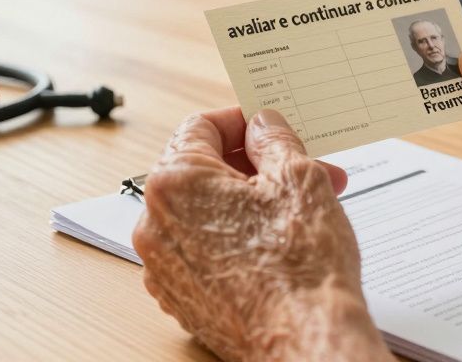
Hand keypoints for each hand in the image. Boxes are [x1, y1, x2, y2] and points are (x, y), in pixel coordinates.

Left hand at [132, 107, 390, 361]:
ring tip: (299, 209)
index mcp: (174, 183)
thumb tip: (261, 126)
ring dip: (249, 203)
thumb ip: (273, 138)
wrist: (306, 341)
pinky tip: (278, 245)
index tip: (269, 126)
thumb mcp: (298, 177)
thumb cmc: (300, 267)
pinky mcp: (182, 300)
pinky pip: (203, 252)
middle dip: (255, 166)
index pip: (201, 126)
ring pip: (205, 214)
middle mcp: (156, 225)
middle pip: (202, 171)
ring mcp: (165, 268)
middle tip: (301, 168)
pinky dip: (236, 240)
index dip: (243, 120)